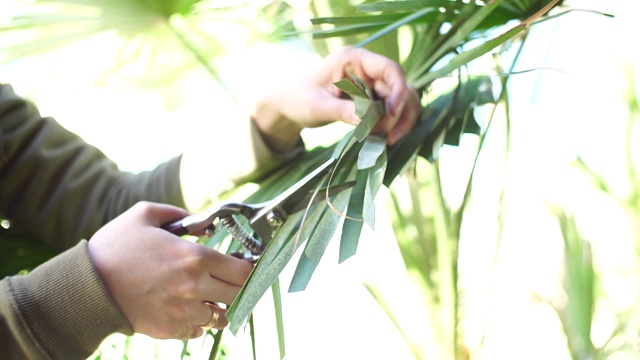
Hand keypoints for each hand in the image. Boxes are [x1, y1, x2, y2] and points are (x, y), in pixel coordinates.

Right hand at [87, 202, 252, 338]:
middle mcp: (194, 287)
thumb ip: (178, 213)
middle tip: (229, 280)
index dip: (248, 267)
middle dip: (238, 287)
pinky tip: (187, 308)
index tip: (245, 265)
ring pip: (220, 316)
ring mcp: (182, 312)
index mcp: (195, 258)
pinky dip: (198, 321)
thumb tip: (201, 222)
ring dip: (218, 305)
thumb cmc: (115, 247)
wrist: (86, 286)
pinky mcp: (169, 329)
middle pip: (238, 294)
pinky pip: (198, 330)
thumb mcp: (145, 214)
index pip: (243, 270)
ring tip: (207, 295)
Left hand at [251, 46, 420, 151]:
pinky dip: (393, 126)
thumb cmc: (297, 98)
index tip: (392, 113)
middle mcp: (368, 69)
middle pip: (401, 88)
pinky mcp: (373, 100)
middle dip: (399, 114)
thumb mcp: (316, 106)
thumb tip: (367, 119)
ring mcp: (373, 85)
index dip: (398, 90)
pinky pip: (393, 112)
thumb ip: (341, 111)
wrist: (288, 106)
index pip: (390, 69)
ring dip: (400, 122)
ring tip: (385, 140)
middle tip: (385, 136)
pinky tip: (383, 139)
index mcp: (354, 59)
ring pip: (403, 101)